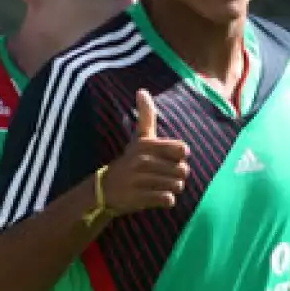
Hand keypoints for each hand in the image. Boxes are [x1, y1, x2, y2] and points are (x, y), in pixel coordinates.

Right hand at [98, 90, 191, 216]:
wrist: (105, 189)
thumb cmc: (130, 161)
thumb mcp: (139, 138)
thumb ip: (146, 116)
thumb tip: (142, 90)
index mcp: (146, 145)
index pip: (182, 150)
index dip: (179, 156)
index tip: (168, 158)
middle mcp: (143, 161)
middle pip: (183, 170)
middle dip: (176, 175)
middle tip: (161, 175)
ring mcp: (141, 180)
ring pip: (178, 186)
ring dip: (172, 188)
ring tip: (157, 185)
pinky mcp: (140, 198)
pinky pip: (168, 200)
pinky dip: (166, 200)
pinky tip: (154, 195)